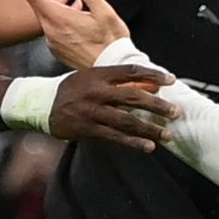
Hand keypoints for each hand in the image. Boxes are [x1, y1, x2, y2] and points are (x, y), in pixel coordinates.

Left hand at [15, 0, 128, 67]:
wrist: (112, 69)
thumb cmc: (111, 43)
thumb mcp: (104, 12)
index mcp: (59, 19)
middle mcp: (51, 32)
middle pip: (39, 4)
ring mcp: (53, 42)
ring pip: (47, 15)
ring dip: (57, 0)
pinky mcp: (59, 50)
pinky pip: (53, 27)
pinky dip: (60, 14)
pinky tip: (76, 11)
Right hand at [47, 62, 173, 150]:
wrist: (42, 103)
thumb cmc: (72, 89)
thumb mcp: (92, 77)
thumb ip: (118, 80)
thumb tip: (150, 85)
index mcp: (100, 75)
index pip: (132, 72)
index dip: (153, 75)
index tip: (171, 81)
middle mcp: (97, 91)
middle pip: (133, 97)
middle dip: (157, 105)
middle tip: (176, 112)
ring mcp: (93, 111)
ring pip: (127, 120)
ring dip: (149, 128)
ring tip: (167, 134)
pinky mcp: (88, 128)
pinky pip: (115, 136)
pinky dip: (133, 142)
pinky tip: (148, 146)